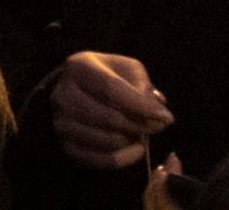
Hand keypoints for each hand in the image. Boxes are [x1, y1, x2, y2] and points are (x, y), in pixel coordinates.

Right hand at [48, 53, 172, 169]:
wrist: (74, 90)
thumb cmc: (106, 75)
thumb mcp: (125, 68)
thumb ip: (142, 84)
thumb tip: (157, 108)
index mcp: (79, 67)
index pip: (111, 89)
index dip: (141, 105)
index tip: (166, 116)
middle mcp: (63, 95)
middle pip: (110, 118)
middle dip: (141, 125)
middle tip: (160, 126)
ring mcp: (61, 124)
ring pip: (107, 141)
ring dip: (133, 141)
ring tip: (144, 133)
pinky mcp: (66, 146)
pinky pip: (101, 160)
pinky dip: (125, 158)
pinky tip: (136, 149)